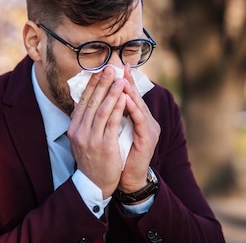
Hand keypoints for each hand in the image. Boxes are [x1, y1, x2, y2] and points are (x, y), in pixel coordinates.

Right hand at [67, 65, 126, 197]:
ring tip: (119, 79)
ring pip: (102, 109)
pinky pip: (112, 122)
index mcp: (74, 127)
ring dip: (111, 92)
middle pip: (91, 101)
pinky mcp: (104, 145)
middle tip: (110, 68)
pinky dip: (118, 108)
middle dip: (101, 83)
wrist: (93, 185)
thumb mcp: (80, 139)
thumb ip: (82, 122)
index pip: (83, 100)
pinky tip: (124, 98)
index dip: (91, 84)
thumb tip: (84, 101)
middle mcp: (79, 131)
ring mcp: (91, 138)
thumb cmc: (91, 160)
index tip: (99, 70)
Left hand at [117, 65, 160, 192]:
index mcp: (138, 118)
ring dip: (129, 91)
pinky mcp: (148, 138)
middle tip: (118, 67)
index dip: (123, 81)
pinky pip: (139, 120)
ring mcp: (149, 128)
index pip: (129, 95)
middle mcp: (146, 120)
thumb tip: (96, 100)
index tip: (115, 67)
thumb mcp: (114, 132)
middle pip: (135, 96)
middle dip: (126, 81)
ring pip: (138, 105)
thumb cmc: (119, 155)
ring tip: (121, 78)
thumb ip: (111, 116)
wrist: (128, 179)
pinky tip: (125, 98)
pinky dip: (132, 108)